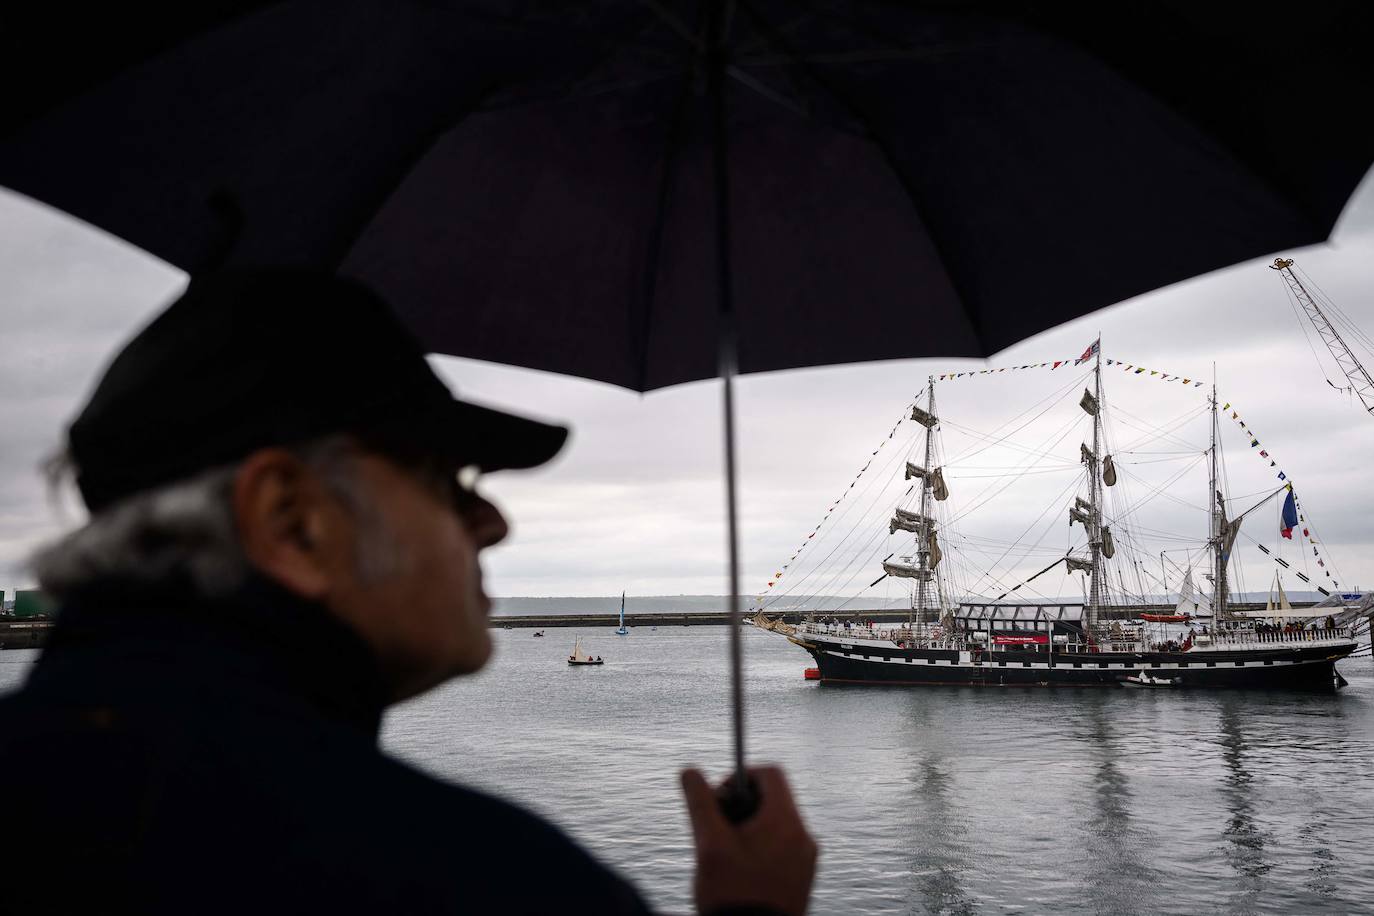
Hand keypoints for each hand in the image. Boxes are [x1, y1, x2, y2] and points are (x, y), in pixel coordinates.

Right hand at [681, 765, 816, 915]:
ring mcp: (806, 859)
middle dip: (741, 805)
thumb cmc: (731, 893)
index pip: (770, 774)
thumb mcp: (708, 843)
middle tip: (717, 826)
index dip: (741, 776)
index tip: (719, 796)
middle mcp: (804, 836)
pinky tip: (740, 871)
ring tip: (726, 852)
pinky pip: (783, 847)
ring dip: (750, 827)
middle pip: (774, 799)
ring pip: (777, 825)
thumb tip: (689, 771)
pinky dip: (762, 847)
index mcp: (785, 822)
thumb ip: (700, 802)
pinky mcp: (803, 878)